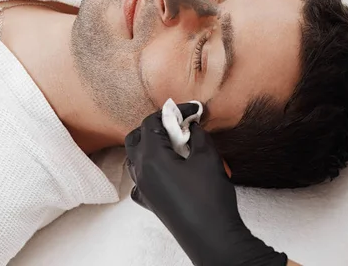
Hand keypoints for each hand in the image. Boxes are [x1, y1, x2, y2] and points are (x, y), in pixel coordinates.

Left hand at [125, 104, 286, 265]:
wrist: (212, 236)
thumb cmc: (209, 196)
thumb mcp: (208, 157)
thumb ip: (197, 135)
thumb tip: (192, 126)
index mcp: (151, 157)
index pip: (151, 122)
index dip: (172, 112)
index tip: (192, 111)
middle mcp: (140, 172)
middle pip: (136, 137)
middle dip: (155, 126)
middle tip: (181, 125)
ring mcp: (142, 188)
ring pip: (136, 157)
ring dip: (151, 145)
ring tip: (177, 144)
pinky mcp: (149, 202)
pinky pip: (140, 179)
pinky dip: (149, 168)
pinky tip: (167, 168)